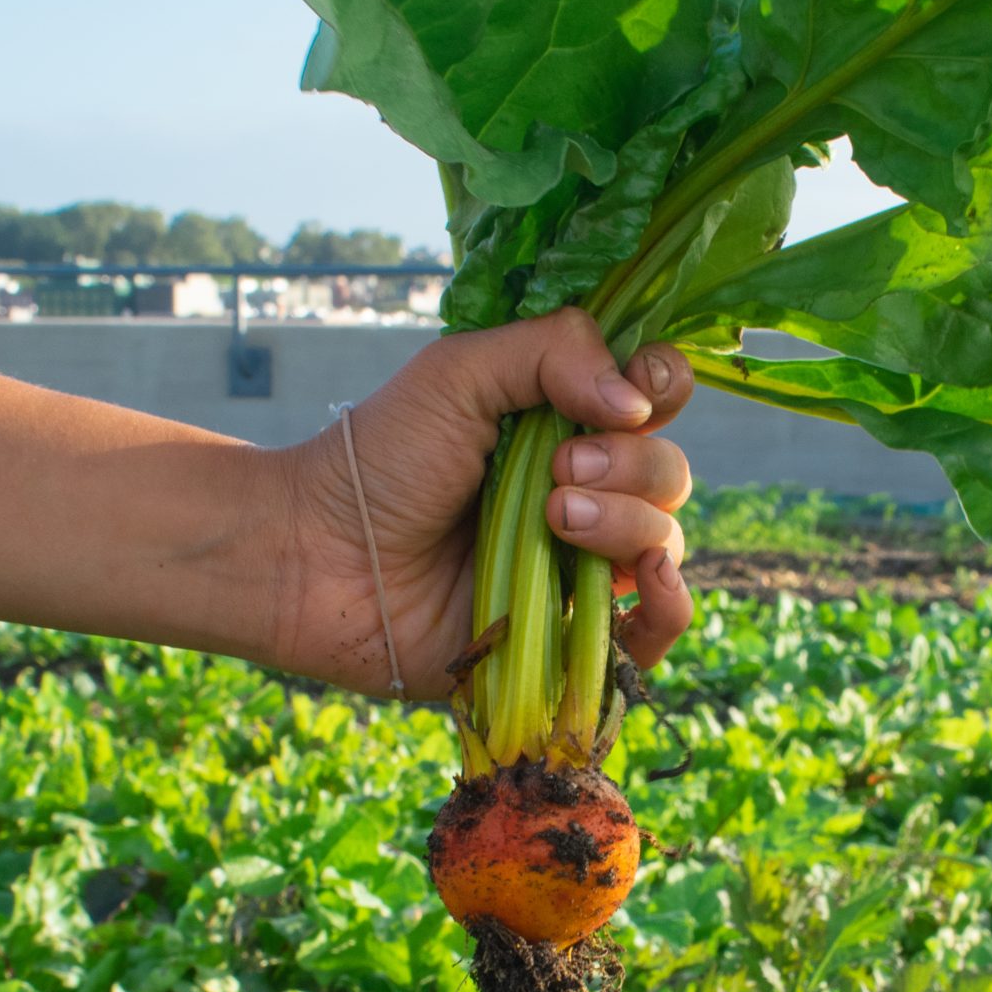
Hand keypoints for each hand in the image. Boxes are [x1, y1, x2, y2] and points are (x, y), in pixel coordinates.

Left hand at [270, 308, 696, 700]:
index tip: (626, 395)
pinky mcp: (568, 639)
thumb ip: (552, 351)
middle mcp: (586, 493)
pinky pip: (655, 634)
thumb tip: (636, 403)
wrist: (320, 557)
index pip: (655, 399)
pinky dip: (672, 606)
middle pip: (668, 472)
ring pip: (664, 542)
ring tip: (554, 518)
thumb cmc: (378, 459)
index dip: (659, 390)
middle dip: (628, 465)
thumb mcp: (457, 373)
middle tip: (556, 474)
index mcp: (564, 424)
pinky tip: (647, 579)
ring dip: (628, 523)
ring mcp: (579, 567)